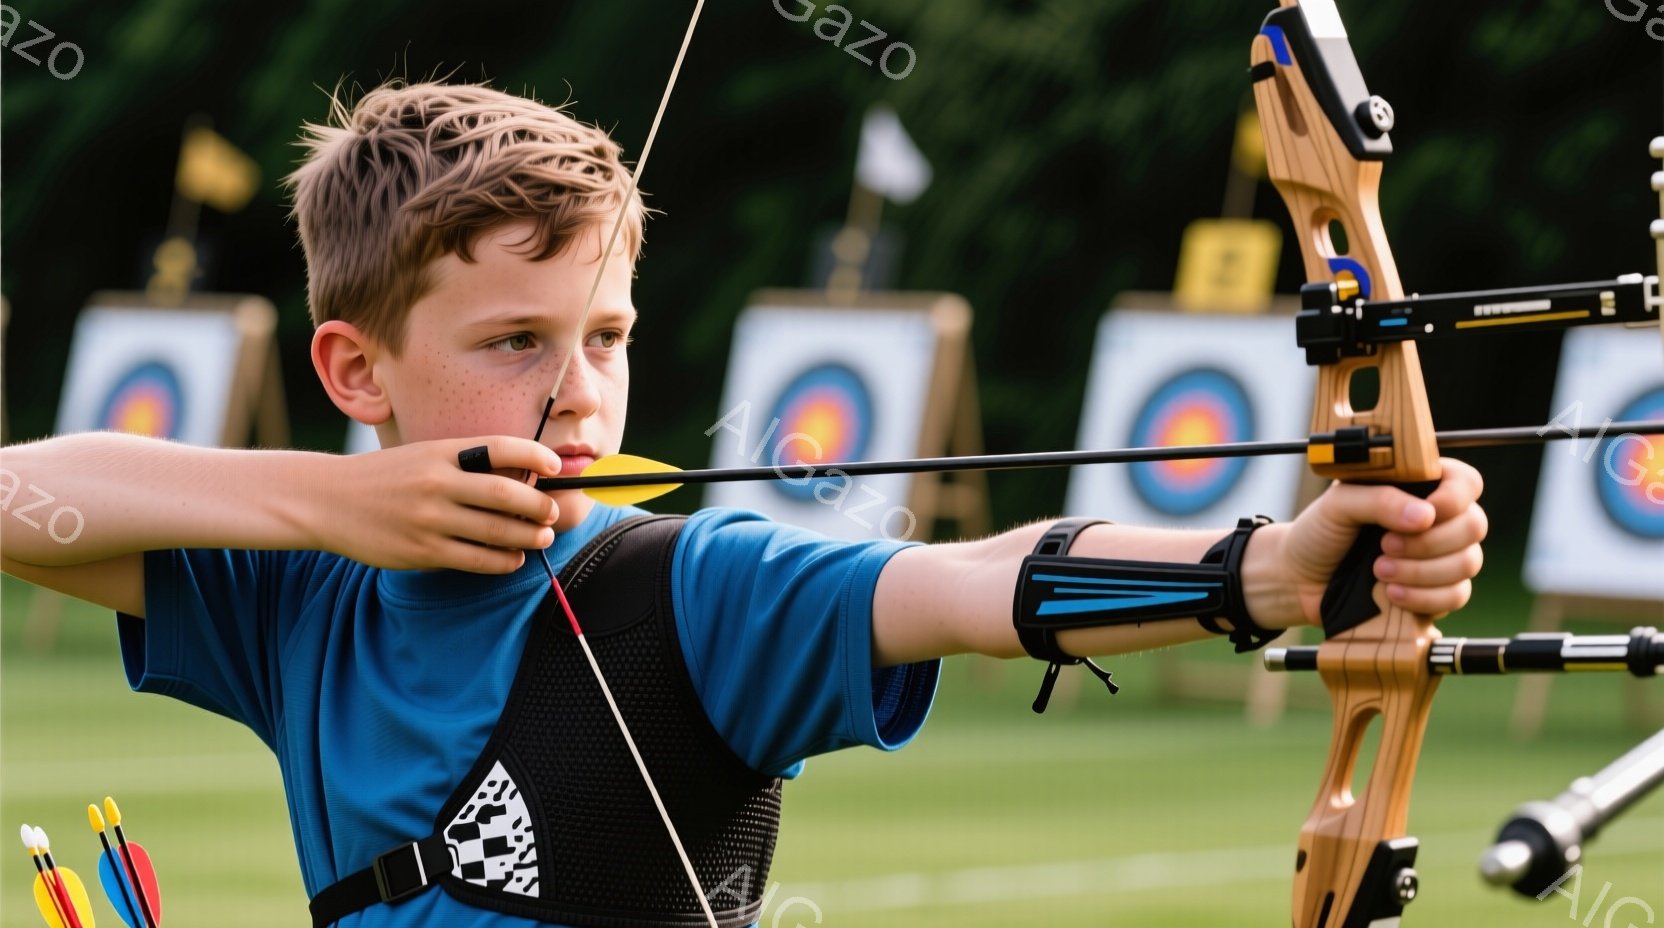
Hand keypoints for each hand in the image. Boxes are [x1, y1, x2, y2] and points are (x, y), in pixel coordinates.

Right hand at [315, 436, 561, 573]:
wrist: (326, 500)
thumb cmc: (385, 478)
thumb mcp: (423, 457)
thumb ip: (464, 466)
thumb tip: (520, 480)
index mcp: (441, 452)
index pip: (501, 447)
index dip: (536, 455)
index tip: (555, 466)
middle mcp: (437, 482)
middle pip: (507, 494)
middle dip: (540, 505)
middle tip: (553, 512)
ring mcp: (429, 518)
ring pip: (496, 531)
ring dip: (528, 536)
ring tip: (540, 537)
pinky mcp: (421, 551)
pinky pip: (475, 560)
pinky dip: (502, 560)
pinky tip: (512, 559)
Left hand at [1271, 458, 1487, 625]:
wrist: (1297, 580)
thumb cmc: (1317, 534)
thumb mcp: (1337, 504)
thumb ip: (1378, 499)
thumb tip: (1425, 515)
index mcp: (1417, 488)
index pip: (1466, 483)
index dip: (1454, 498)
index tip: (1424, 513)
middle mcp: (1436, 520)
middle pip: (1474, 525)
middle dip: (1430, 541)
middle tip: (1384, 546)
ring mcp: (1439, 558)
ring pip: (1468, 563)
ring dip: (1423, 571)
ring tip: (1379, 571)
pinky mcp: (1434, 592)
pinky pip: (1457, 596)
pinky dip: (1426, 598)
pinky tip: (1391, 595)